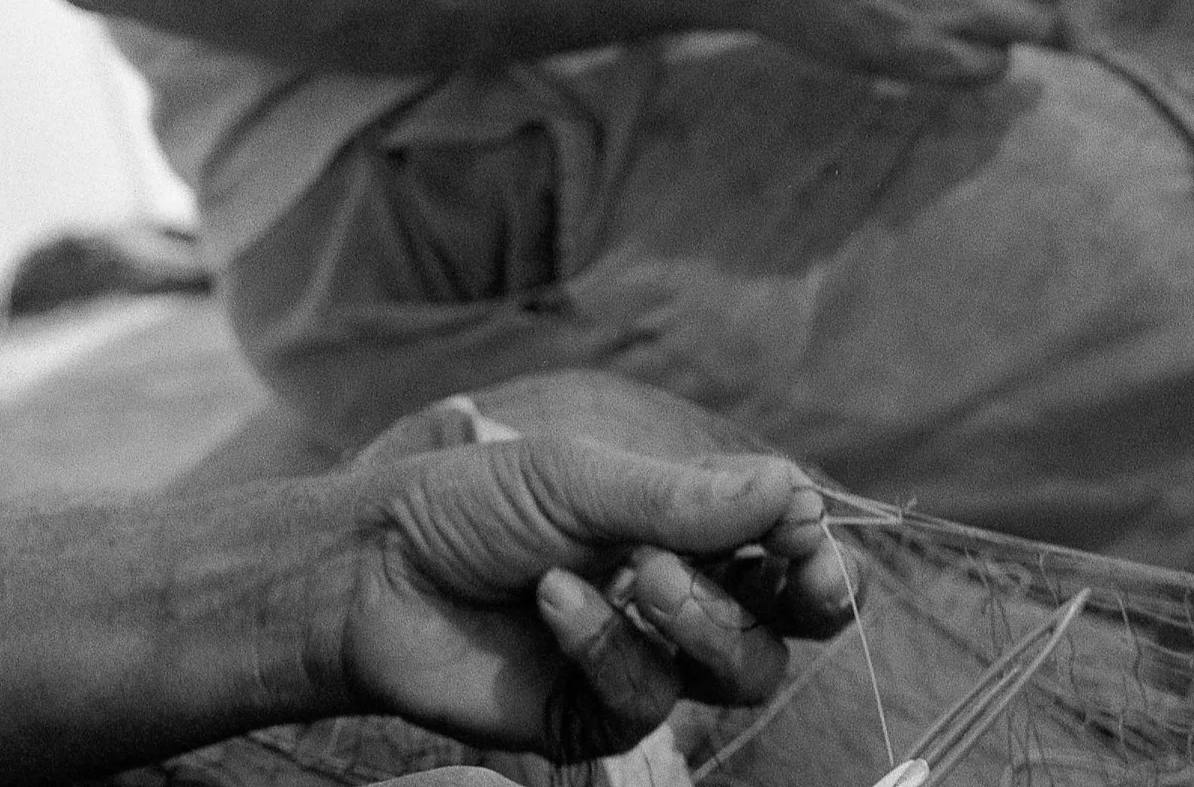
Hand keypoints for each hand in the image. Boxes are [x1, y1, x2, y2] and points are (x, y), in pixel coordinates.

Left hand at [339, 435, 851, 760]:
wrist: (376, 572)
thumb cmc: (475, 504)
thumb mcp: (581, 478)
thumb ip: (686, 498)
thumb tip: (795, 490)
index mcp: (685, 522)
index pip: (785, 542)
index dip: (816, 544)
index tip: (809, 531)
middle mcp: (679, 593)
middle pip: (787, 620)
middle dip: (801, 595)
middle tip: (799, 573)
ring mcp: (643, 658)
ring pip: (738, 670)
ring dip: (702, 617)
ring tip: (640, 573)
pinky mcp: (597, 715)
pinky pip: (647, 698)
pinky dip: (607, 644)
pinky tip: (554, 600)